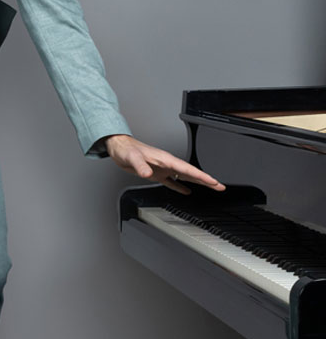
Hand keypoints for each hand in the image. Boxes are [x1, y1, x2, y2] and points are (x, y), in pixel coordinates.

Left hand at [103, 134, 225, 194]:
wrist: (119, 148)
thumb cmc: (125, 150)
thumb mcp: (132, 157)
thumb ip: (140, 165)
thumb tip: (148, 174)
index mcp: (165, 159)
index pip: (187, 169)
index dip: (201, 176)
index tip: (213, 181)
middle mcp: (167, 164)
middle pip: (191, 173)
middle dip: (206, 180)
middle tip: (220, 187)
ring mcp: (163, 169)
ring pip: (184, 177)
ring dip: (197, 183)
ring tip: (211, 188)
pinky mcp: (156, 173)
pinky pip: (171, 182)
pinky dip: (180, 187)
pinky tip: (186, 191)